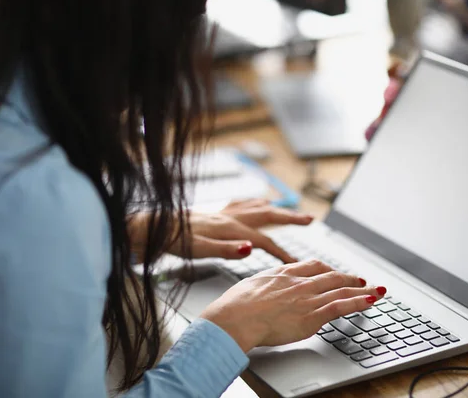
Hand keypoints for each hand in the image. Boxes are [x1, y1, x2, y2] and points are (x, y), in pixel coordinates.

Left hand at [128, 200, 312, 262]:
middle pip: (268, 214)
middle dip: (290, 217)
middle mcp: (231, 217)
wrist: (157, 227)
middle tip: (310, 219)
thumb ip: (226, 250)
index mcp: (230, 228)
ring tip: (291, 210)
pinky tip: (256, 204)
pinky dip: (256, 204)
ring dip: (277, 208)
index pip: (264, 241)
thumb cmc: (176, 240)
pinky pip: (244, 204)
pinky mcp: (217, 212)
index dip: (282, 252)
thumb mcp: (199, 250)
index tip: (296, 263)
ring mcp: (224, 212)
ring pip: (257, 206)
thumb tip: (251, 249)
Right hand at [201, 260, 386, 352]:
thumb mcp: (250, 284)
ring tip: (374, 289)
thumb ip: (263, 284)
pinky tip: (370, 300)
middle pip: (331, 276)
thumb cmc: (236, 305)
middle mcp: (299, 282)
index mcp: (283, 274)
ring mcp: (307, 298)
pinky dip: (359, 302)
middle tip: (360, 279)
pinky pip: (341, 306)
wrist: (236, 316)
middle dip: (349, 278)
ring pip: (341, 289)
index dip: (327, 268)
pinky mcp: (312, 315)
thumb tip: (262, 287)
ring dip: (361, 289)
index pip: (311, 266)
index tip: (333, 270)